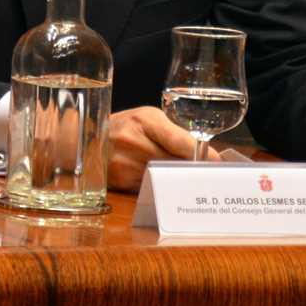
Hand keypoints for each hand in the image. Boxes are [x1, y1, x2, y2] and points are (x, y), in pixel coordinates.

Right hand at [106, 104, 222, 191]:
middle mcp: (133, 140)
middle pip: (174, 162)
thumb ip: (174, 132)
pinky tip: (165, 184)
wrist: (88, 137)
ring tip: (188, 178)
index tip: (217, 162)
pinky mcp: (120, 181)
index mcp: (145, 119)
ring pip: (164, 178)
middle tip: (208, 174)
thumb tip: (205, 153)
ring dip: (177, 179)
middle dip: (192, 168)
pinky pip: (150, 187)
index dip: (201, 152)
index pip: (178, 139)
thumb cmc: (127, 125)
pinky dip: (161, 186)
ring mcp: (124, 162)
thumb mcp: (149, 118)